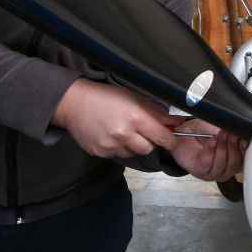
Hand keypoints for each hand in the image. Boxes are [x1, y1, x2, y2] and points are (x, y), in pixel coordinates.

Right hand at [52, 77, 175, 158]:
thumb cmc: (107, 96)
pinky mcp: (100, 153)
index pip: (163, 138)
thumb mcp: (135, 98)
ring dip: (133, 145)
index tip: (172, 139)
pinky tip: (112, 136)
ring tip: (125, 132)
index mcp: (136, 118)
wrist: (75, 103)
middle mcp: (124, 135)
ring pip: (133, 153)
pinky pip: (117, 155)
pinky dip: (119, 148)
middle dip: (150, 142)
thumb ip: (156, 112)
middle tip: (144, 132)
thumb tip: (176, 123)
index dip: (170, 140)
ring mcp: (111, 146)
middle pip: (148, 149)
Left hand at [158, 117, 245, 181]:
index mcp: (234, 159)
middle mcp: (225, 169)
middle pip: (236, 163)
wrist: (182, 133)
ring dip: (223, 148)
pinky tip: (211, 142)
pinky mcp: (200, 171)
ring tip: (220, 135)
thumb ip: (234, 131)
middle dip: (234, 146)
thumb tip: (245, 128)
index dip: (247, 149)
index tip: (245, 138)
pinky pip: (208, 163)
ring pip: (224, 165)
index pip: (246, 159)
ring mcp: (213, 172)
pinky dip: (211, 151)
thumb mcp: (221, 128)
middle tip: (231, 133)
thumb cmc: (201, 132)